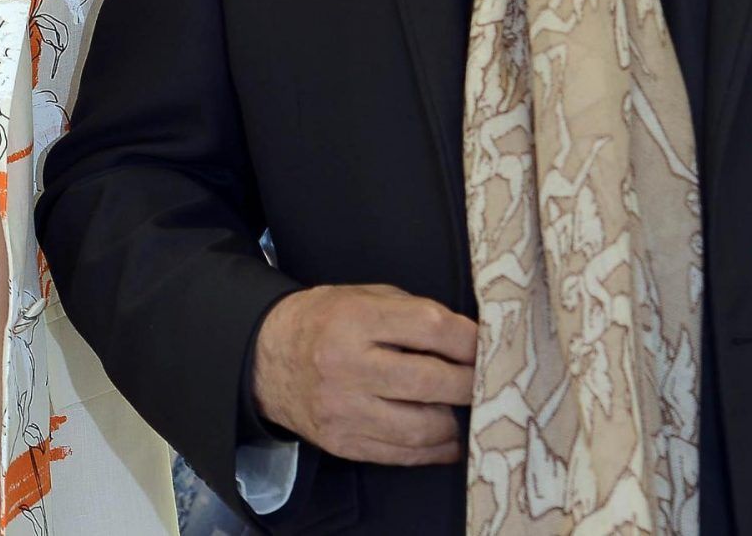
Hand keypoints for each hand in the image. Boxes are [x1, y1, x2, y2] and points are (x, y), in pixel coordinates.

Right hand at [251, 284, 476, 466]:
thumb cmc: (325, 321)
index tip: (485, 345)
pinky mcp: (342, 442)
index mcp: (355, 319)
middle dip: (470, 383)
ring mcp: (344, 410)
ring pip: (421, 427)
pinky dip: (433, 450)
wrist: (266, 359)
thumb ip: (413, 312)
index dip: (468, 339)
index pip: (430, 328)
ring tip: (462, 409)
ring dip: (454, 421)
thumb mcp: (363, 296)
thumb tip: (469, 339)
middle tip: (485, 380)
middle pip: (431, 381)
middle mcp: (348, 366)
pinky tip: (445, 437)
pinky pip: (401, 455)